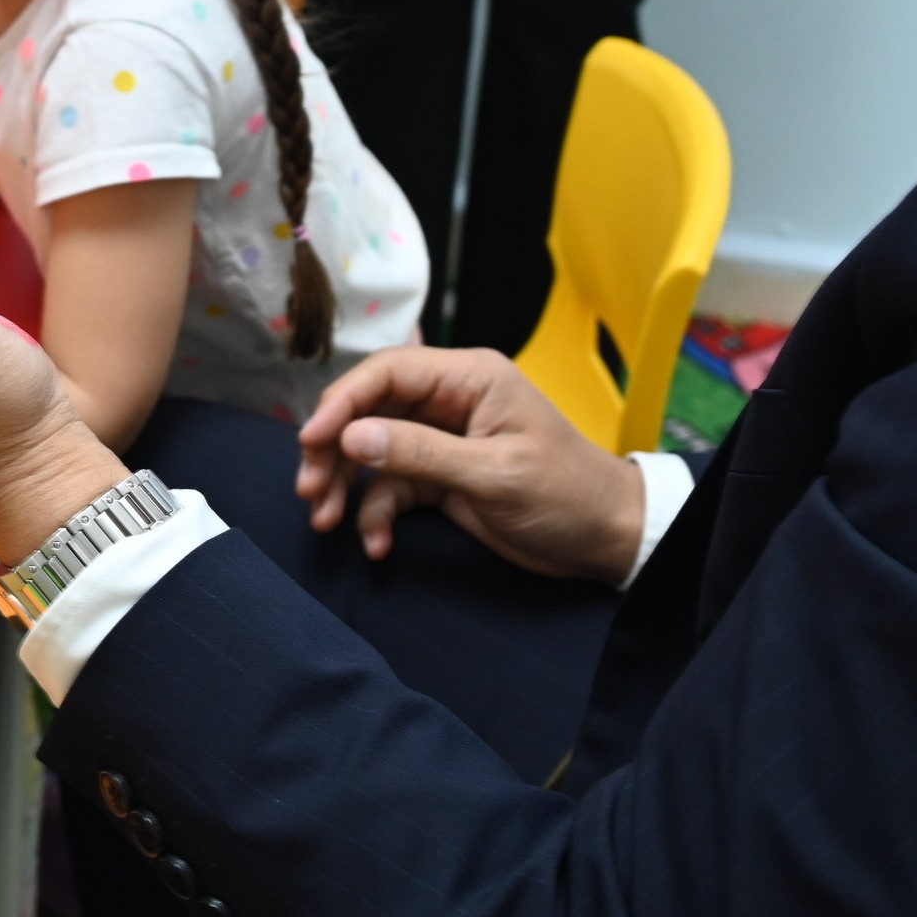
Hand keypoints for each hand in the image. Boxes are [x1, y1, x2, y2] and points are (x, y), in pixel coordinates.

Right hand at [294, 346, 642, 583]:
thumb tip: (351, 437)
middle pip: (370, 411)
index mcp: (468, 379)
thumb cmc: (565, 494)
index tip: (311, 440)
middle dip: (334, 450)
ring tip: (326, 521)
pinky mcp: (442, 479)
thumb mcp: (493, 474)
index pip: (388, 372)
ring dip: (346, 486)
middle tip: (309, 491)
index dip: (342, 401)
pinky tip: (377, 544)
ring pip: (373, 452)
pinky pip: (392, 488)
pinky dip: (376, 515)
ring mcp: (443, 441)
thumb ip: (421, 453)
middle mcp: (449, 402)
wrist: (606, 540)